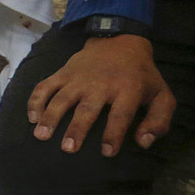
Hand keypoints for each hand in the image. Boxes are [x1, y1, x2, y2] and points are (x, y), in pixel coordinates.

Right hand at [28, 34, 175, 156]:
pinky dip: (36, 101)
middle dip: (77, 129)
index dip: (113, 135)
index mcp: (128, 90)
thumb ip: (159, 121)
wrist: (119, 42)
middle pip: (87, 108)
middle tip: (68, 149)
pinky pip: (45, 86)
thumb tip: (143, 142)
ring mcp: (79, 78)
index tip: (107, 153)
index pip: (120, 115)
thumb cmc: (141, 76)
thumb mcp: (162, 96)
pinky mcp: (63, 73)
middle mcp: (101, 84)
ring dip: (51, 117)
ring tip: (41, 135)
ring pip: (62, 98)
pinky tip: (32, 118)